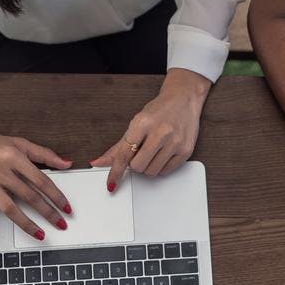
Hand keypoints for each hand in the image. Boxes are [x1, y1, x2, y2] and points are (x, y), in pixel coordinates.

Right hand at [0, 118, 73, 248]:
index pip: (41, 180)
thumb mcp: (19, 143)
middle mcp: (1, 171)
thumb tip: (66, 163)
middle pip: (29, 196)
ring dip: (27, 224)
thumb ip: (44, 154)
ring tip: (40, 235)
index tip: (67, 207)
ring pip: (10, 208)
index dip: (56, 196)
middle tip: (61, 224)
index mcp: (14, 157)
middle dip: (48, 212)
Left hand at [90, 68, 210, 190]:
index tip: (111, 184)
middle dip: (136, 164)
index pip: (124, 154)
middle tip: (141, 152)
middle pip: (138, 167)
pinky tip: (164, 152)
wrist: (183, 99)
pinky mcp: (186, 151)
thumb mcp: (136, 124)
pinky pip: (166, 171)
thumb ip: (118, 147)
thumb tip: (99, 162)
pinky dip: (161, 166)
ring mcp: (175, 142)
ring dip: (149, 166)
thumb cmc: (159, 111)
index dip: (116, 172)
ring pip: (152, 172)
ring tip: (154, 151)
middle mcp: (160, 132)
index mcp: (143, 122)